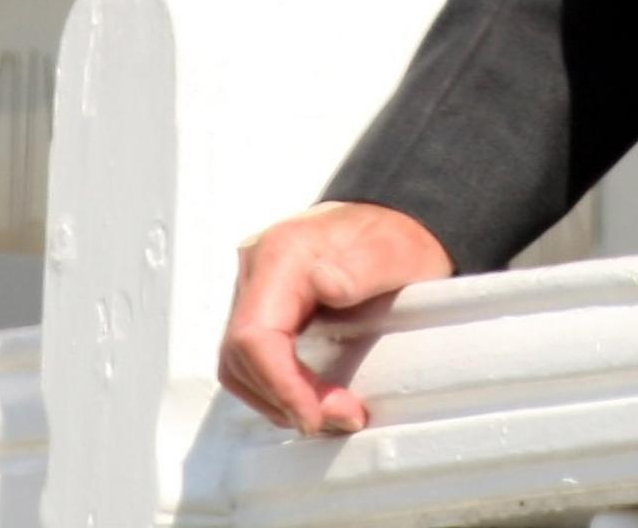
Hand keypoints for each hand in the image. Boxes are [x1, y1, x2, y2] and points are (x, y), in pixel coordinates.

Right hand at [217, 201, 455, 434]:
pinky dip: (279, 386)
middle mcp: (256, 269)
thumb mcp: (395, 252)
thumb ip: (362, 268)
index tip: (314, 416)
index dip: (279, 385)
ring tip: (332, 412)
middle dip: (286, 398)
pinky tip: (313, 397)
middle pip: (241, 357)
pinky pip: (253, 360)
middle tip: (343, 414)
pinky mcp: (263, 308)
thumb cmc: (396, 238)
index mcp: (281, 253)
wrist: (394, 221)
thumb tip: (325, 284)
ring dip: (281, 400)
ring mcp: (254, 289)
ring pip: (240, 366)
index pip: (253, 335)